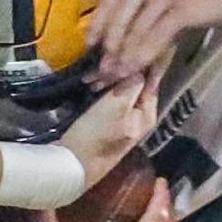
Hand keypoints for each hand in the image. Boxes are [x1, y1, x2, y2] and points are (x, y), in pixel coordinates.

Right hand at [61, 68, 160, 191]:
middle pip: (135, 87)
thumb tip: (139, 68)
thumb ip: (132, 85)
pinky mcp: (108, 126)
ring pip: (120, 93)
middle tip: (102, 65)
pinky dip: (101, 92)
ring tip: (94, 74)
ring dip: (108, 82)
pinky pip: (109, 101)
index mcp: (149, 114)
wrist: (72, 164)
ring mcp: (125, 123)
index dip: (135, 67)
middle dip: (120, 74)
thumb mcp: (117, 105)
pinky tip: (91, 85)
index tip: (119, 58)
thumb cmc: (96, 134)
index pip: (149, 81)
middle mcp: (141, 119)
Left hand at [86, 0, 221, 86]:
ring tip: (116, 78)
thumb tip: (120, 41)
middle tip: (101, 73)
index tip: (89, 50)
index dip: (97, 28)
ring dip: (124, 58)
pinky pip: (155, 36)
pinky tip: (137, 71)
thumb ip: (143, 9)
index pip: (108, 1)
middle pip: (119, 18)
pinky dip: (143, 56)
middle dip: (109, 50)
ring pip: (135, 30)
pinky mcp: (181, 8)